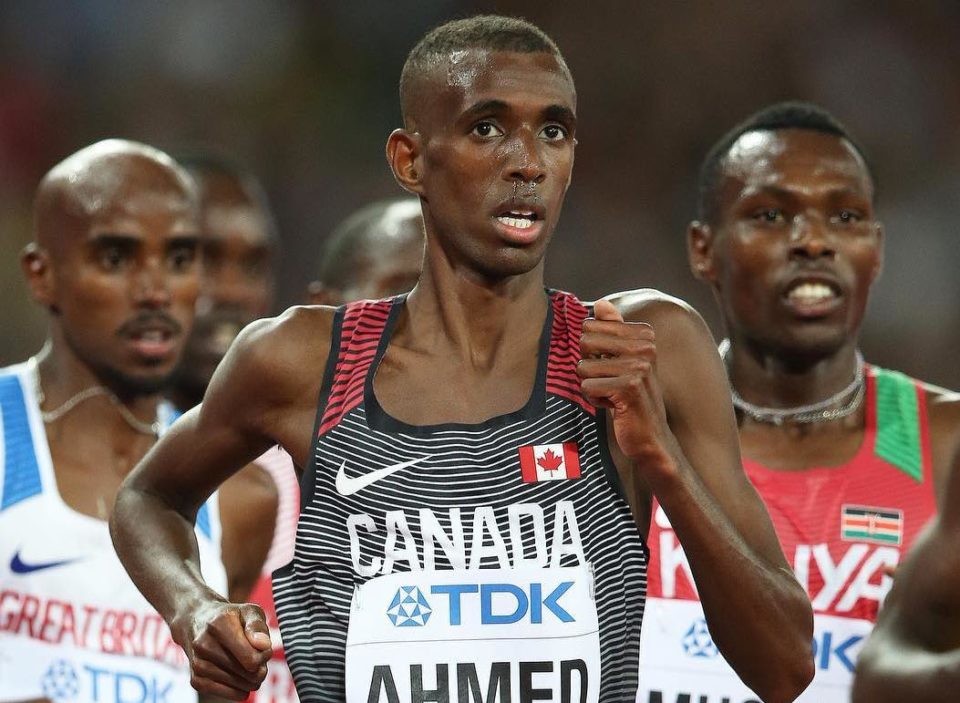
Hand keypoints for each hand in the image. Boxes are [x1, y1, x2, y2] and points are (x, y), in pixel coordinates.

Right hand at [172, 599, 272, 700]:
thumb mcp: (248, 611)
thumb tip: (264, 646)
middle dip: (260, 668)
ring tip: (249, 665)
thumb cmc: (231, 617)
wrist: (197, 621)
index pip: (250, 657)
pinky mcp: (195, 679)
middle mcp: (204, 645)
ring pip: (239, 686)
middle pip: (247, 673)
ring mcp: (198, 664)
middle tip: (257, 657)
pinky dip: (240, 690)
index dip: (264, 656)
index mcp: (219, 624)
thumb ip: (257, 626)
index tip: (264, 648)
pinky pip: (228, 694)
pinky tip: (241, 678)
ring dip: (251, 680)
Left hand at [578, 300, 675, 475]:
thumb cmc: (632, 396)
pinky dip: (594, 400)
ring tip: (613, 395)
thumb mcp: (624, 360)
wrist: (652, 437)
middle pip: (584, 342)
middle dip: (588, 366)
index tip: (612, 367)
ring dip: (591, 386)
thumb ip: (613, 329)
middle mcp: (644, 347)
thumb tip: (601, 303)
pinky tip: (614, 406)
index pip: (590, 325)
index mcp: (644, 334)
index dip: (593, 351)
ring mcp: (639, 366)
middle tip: (609, 382)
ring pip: (583, 367)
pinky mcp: (629, 387)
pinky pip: (587, 386)